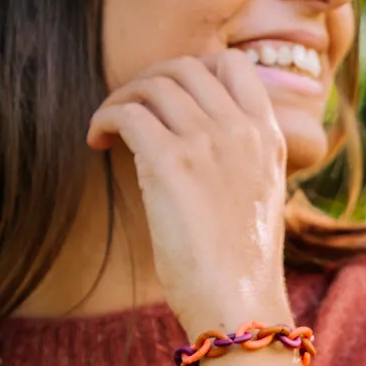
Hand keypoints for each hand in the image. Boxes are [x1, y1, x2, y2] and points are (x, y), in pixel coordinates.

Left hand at [86, 49, 291, 336]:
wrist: (238, 302)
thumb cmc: (241, 262)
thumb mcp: (259, 194)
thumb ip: (240, 156)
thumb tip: (197, 137)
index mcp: (268, 135)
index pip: (233, 64)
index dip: (193, 69)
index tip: (168, 96)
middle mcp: (241, 129)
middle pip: (184, 67)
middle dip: (148, 82)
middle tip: (130, 110)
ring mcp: (208, 141)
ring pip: (152, 85)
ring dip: (121, 99)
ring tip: (108, 129)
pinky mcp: (170, 162)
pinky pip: (126, 114)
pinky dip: (103, 119)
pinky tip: (97, 142)